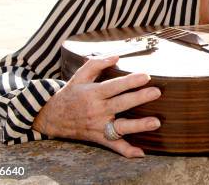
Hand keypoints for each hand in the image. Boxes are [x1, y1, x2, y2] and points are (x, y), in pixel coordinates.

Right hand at [32, 56, 160, 157]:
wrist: (52, 117)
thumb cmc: (71, 94)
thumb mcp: (79, 76)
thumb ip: (97, 64)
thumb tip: (117, 56)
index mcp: (93, 93)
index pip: (114, 86)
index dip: (130, 81)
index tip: (146, 76)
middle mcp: (97, 110)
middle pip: (121, 104)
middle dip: (139, 98)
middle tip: (156, 92)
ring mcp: (99, 126)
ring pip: (120, 127)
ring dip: (138, 126)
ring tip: (156, 122)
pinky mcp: (99, 138)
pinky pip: (114, 146)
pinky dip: (127, 151)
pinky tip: (141, 152)